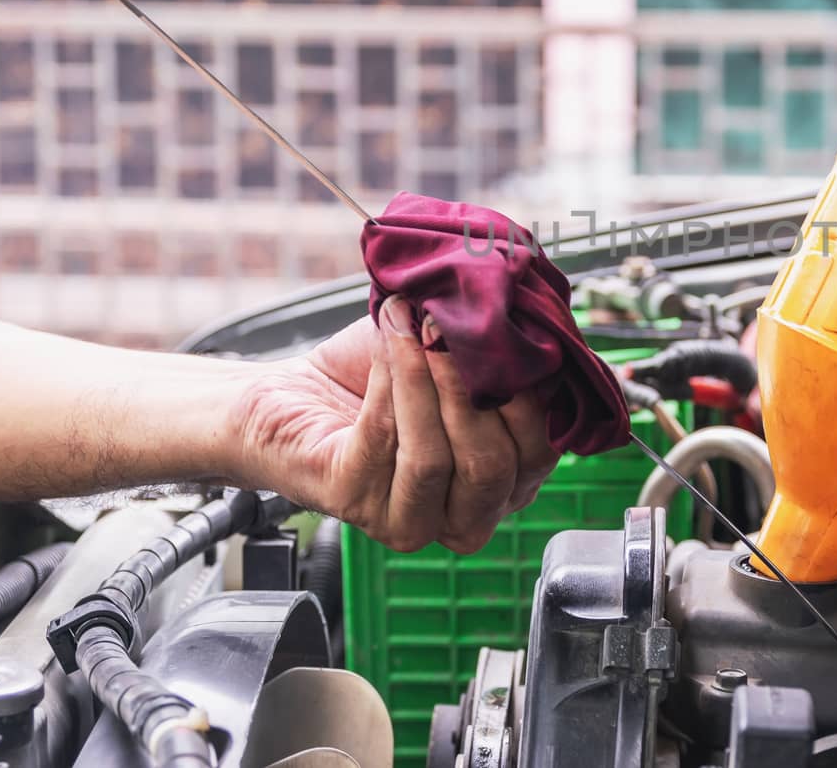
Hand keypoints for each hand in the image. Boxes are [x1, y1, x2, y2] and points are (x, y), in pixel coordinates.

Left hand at [229, 296, 560, 552]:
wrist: (294, 394)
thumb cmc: (379, 378)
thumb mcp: (455, 358)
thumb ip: (500, 350)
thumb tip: (533, 317)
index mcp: (505, 484)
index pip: (541, 451)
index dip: (531, 390)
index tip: (509, 330)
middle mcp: (464, 516)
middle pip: (494, 464)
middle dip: (472, 387)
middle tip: (450, 327)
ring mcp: (407, 520)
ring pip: (437, 459)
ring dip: (427, 380)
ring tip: (415, 326)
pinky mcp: (352, 503)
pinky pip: (383, 440)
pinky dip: (392, 379)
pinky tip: (391, 337)